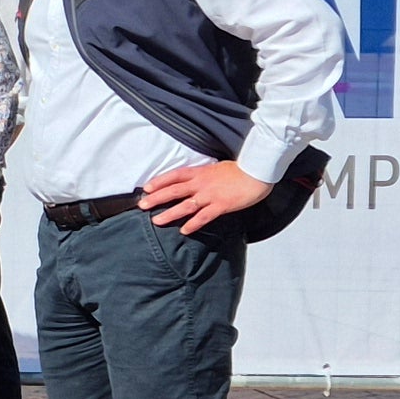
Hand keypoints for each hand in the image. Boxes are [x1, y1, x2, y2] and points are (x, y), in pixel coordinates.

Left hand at [139, 158, 271, 232]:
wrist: (257, 172)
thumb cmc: (241, 169)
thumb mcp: (217, 168)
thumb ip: (204, 175)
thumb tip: (194, 181)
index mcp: (200, 172)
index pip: (174, 175)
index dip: (159, 181)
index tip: (147, 188)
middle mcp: (201, 183)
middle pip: (173, 190)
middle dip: (156, 198)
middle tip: (142, 205)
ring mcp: (210, 195)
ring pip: (185, 205)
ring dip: (169, 214)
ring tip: (156, 221)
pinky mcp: (221, 206)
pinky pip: (204, 217)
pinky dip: (193, 224)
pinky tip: (184, 230)